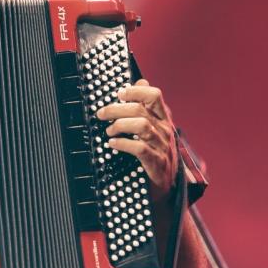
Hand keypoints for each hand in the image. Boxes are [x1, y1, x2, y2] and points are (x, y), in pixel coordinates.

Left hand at [96, 78, 177, 200]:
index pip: (155, 95)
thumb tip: (141, 80)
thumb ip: (147, 106)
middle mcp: (164, 130)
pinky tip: (113, 144)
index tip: (120, 93)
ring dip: (119, 125)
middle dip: (116, 109)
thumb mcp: (155, 128)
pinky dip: (123, 144)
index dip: (136, 90)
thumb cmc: (156, 154)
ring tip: (109, 131)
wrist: (166, 187)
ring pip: (141, 126)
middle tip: (101, 114)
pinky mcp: (156, 163)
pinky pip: (139, 148)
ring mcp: (162, 146)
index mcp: (163, 119)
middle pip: (140, 109)